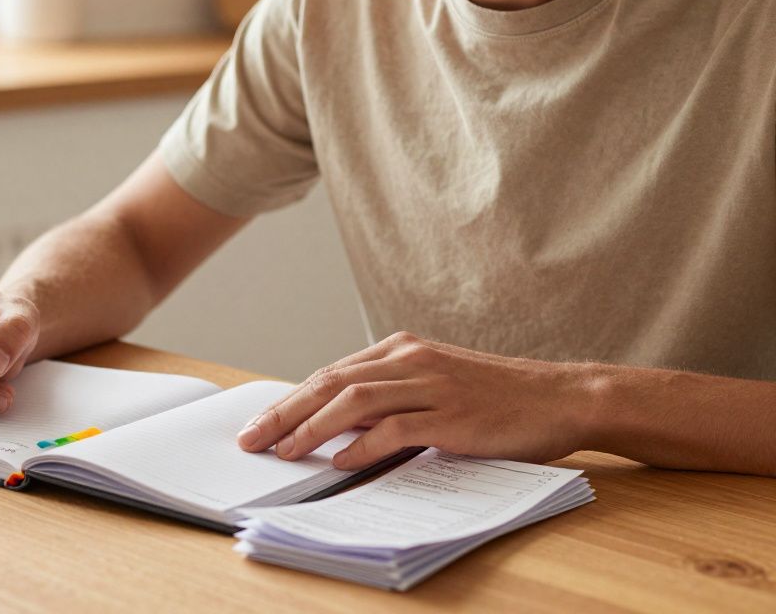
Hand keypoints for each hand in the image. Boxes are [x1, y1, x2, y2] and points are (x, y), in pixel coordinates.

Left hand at [236, 332, 594, 468]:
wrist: (560, 397)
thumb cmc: (496, 398)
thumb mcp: (434, 386)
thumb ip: (390, 398)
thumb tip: (336, 427)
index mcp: (402, 350)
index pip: (331, 374)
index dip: (290, 400)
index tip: (260, 424)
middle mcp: (410, 360)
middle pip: (330, 383)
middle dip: (285, 412)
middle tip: (252, 439)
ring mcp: (431, 384)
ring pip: (353, 401)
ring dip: (312, 428)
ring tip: (284, 452)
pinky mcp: (451, 414)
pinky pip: (395, 428)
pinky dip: (362, 445)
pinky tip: (341, 462)